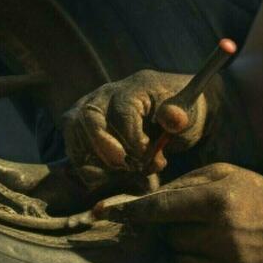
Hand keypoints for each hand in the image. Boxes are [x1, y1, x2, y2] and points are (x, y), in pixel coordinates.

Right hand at [60, 69, 213, 182]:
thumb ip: (178, 117)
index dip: (133, 139)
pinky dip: (85, 164)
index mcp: (136, 87)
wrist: (175, 114)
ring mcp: (92, 107)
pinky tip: (107, 176)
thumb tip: (174, 119)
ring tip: (119, 171)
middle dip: (102, 145)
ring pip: (74, 129)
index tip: (148, 157)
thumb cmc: (183, 113)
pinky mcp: (83, 125)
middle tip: (123, 165)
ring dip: (92, 157)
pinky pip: (72, 143)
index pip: (123, 112)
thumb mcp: (190, 114)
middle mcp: (108, 93)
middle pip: (88, 115)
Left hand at [92, 163, 262, 262]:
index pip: (157, 207)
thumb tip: (148, 198)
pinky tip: (217, 250)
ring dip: (182, 244)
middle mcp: (217, 230)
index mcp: (215, 198)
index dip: (126, 211)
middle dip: (168, 226)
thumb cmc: (261, 191)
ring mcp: (225, 258)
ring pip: (175, 255)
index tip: (100, 213)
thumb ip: (185, 183)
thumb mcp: (225, 174)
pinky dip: (193, 261)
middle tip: (190, 217)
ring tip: (210, 233)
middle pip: (164, 234)